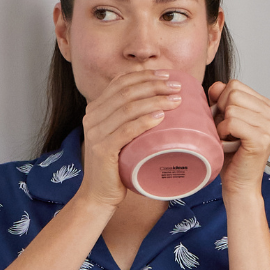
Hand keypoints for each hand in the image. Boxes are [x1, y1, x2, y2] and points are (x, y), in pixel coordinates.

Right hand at [77, 70, 183, 209]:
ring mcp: (95, 134)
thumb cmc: (116, 164)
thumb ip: (129, 118)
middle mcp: (91, 118)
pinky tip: (160, 117)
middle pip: (126, 92)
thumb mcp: (119, 135)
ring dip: (155, 101)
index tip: (167, 75)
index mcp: (95, 110)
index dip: (145, 75)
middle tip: (177, 88)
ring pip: (128, 108)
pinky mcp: (102, 150)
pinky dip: (144, 121)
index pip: (120, 82)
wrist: (99, 194)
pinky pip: (126, 130)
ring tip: (176, 101)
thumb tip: (161, 100)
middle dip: (155, 86)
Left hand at [207, 80, 269, 196]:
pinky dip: (222, 133)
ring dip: (220, 125)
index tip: (222, 121)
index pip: (235, 85)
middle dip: (220, 112)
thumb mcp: (223, 122)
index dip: (220, 101)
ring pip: (231, 107)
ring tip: (227, 139)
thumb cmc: (230, 156)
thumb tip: (216, 86)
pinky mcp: (262, 138)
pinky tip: (227, 144)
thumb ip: (221, 102)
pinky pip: (232, 122)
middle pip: (233, 92)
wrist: (238, 184)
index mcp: (265, 107)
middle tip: (223, 132)